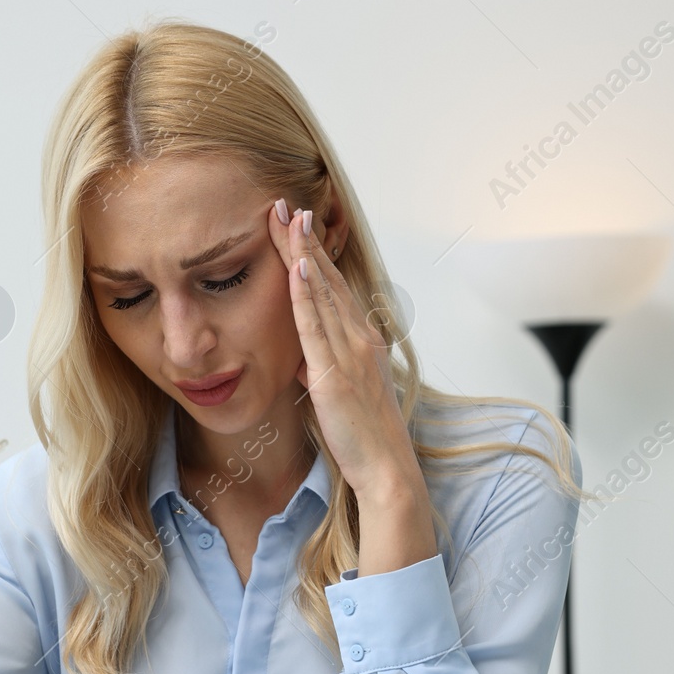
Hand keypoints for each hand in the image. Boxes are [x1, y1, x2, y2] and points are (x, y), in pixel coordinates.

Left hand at [268, 199, 416, 499]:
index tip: (297, 225)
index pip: (333, 288)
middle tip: (286, 204)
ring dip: (303, 253)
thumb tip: (305, 361)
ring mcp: (349, 354)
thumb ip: (324, 370)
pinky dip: (306, 296)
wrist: (387, 470)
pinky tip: (297, 267)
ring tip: (287, 219)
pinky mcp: (334, 374)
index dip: (314, 254)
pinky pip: (316, 328)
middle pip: (326, 280)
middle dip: (305, 240)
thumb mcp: (340, 395)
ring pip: (321, 294)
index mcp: (362, 341)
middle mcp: (360, 338)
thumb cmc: (365, 437)